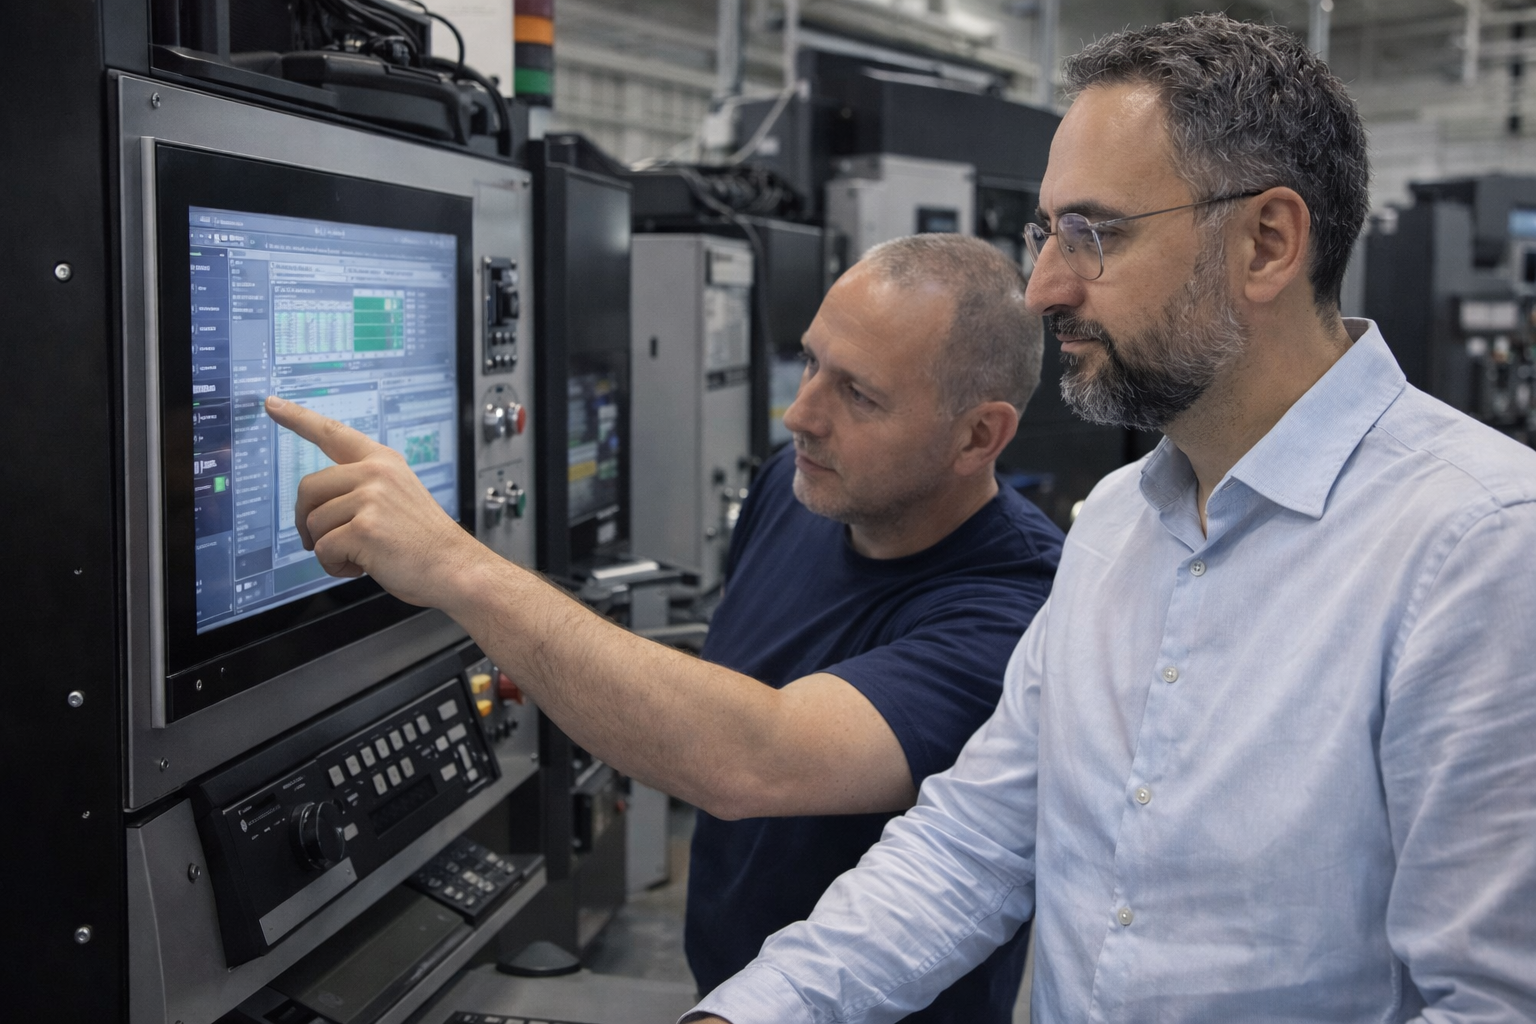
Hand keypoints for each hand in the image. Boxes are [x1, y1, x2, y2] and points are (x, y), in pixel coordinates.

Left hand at [264, 395, 481, 607]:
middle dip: (306, 521)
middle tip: (320, 540)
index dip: (298, 418)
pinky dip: (334, 566)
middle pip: (308, 488)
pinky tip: (361, 566)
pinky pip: (323, 549)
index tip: (273, 404)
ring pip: (313, 523)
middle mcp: (376, 473)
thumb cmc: (425, 542)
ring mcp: (370, 498)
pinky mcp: (364, 528)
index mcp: (383, 462)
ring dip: (327, 548)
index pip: (333, 432)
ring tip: (358, 555)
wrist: (455, 568)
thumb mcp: (398, 497)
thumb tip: (318, 506)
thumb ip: (363, 489)